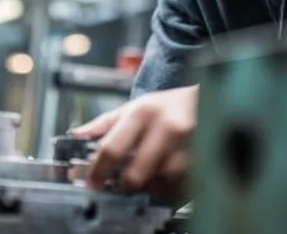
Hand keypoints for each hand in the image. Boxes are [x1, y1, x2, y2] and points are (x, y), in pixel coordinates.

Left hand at [69, 85, 198, 198]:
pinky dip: (172, 188)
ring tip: (150, 176)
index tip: (92, 183)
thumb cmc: (168, 106)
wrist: (208, 98)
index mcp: (143, 112)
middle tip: (121, 184)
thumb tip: (77, 135)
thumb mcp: (135, 107)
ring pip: (160, 183)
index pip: (111, 148)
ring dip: (151, 186)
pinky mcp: (205, 158)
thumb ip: (105, 123)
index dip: (97, 171)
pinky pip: (182, 186)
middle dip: (124, 184)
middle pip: (135, 173)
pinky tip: (169, 178)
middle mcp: (166, 127)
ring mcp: (189, 144)